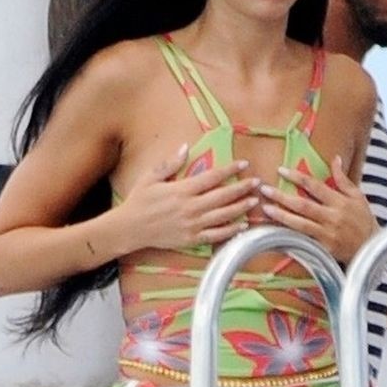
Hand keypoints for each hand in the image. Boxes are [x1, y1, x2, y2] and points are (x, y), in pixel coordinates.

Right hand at [116, 144, 260, 252]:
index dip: (230, 169)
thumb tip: (185, 147)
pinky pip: (216, 235)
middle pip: (223, 196)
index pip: (212, 177)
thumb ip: (170, 163)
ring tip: (254, 201)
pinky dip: (231, 231)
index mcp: (182, 190)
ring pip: (223, 215)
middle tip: (256, 182)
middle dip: (242, 188)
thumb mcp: (151, 177)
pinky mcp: (191, 239)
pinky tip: (242, 226)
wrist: (129, 228)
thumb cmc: (138, 201)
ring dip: (241, 208)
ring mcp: (192, 225)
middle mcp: (190, 207)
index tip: (243, 164)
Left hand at [255, 159, 376, 263]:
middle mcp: (332, 217)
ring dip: (281, 216)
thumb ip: (343, 178)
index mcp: (340, 201)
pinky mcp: (324, 249)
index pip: (315, 186)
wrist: (373, 248)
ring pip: (300, 224)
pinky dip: (289, 235)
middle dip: (282, 196)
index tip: (280, 170)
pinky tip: (274, 231)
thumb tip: (335, 158)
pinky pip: (303, 240)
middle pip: (303, 205)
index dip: (297, 177)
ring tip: (265, 208)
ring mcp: (327, 234)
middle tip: (264, 189)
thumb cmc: (364, 220)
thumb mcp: (358, 196)